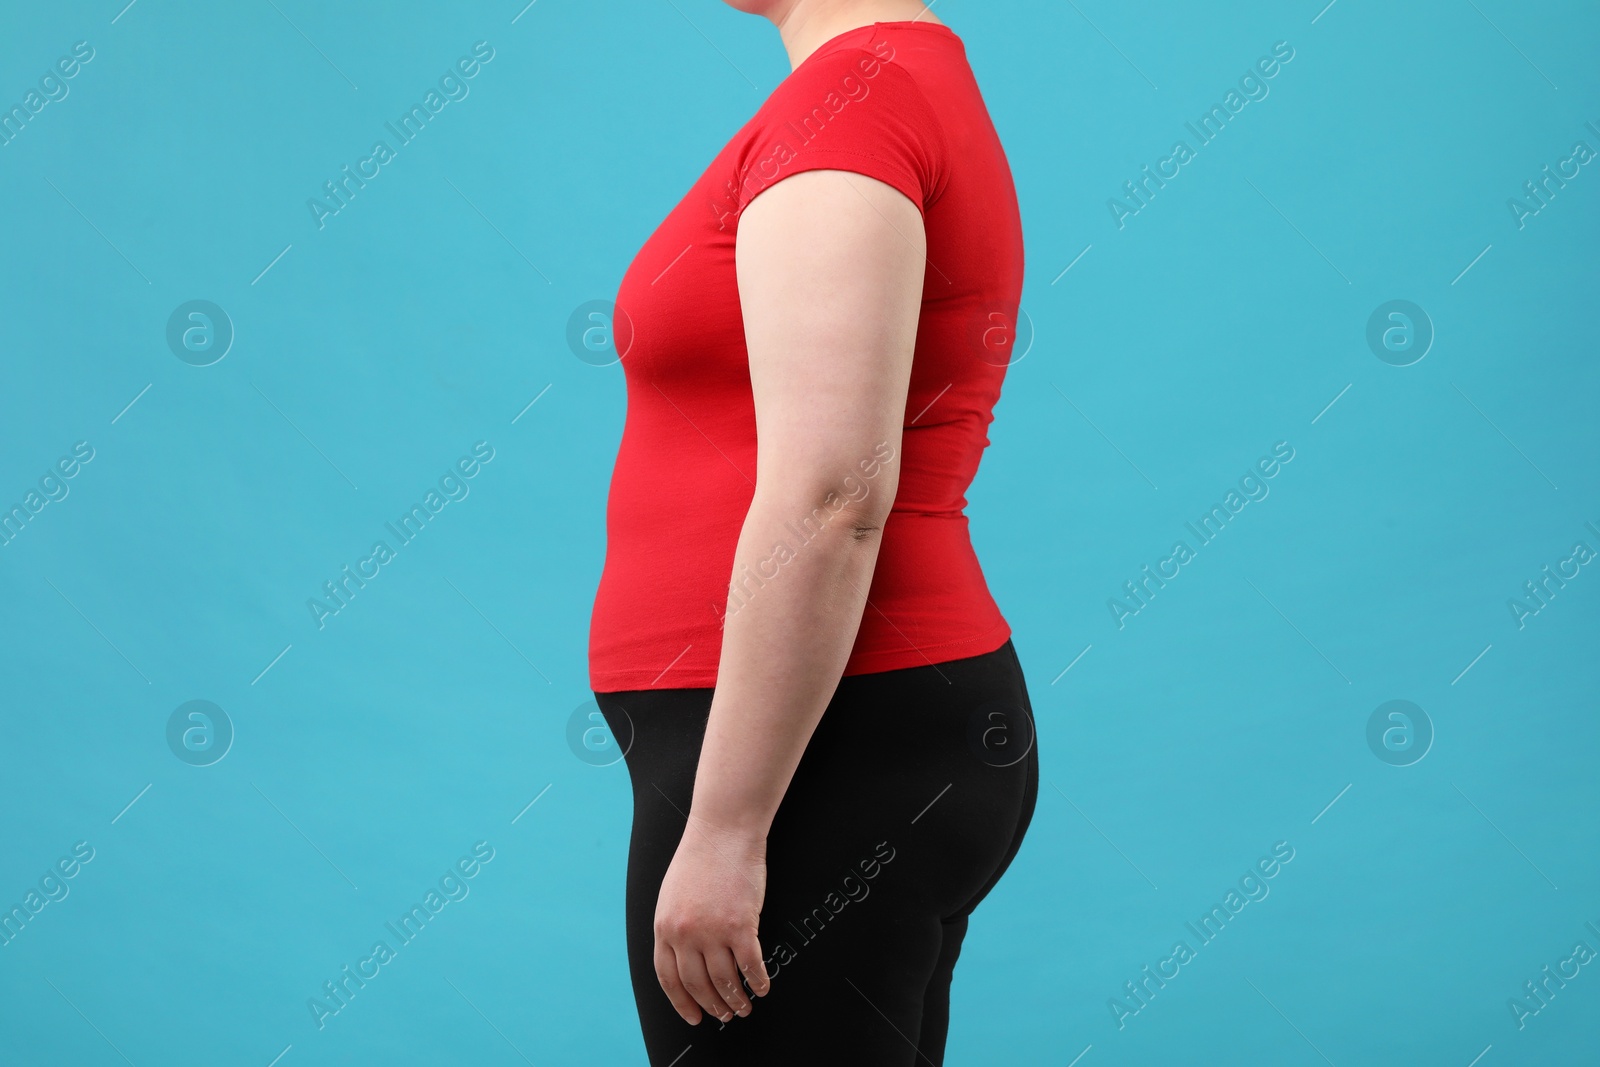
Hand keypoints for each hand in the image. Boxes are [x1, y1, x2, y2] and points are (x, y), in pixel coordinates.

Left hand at [653, 813, 772, 1024]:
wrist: (724, 831)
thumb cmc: (701, 857)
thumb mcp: (672, 895)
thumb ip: (675, 927)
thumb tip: (684, 958)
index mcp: (664, 927)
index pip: (669, 978)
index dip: (682, 1002)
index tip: (694, 1016)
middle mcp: (685, 934)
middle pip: (697, 985)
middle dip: (712, 1006)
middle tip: (724, 1016)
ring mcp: (712, 931)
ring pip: (724, 981)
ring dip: (736, 999)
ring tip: (744, 1007)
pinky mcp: (741, 926)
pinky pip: (750, 966)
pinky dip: (757, 981)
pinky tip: (762, 987)